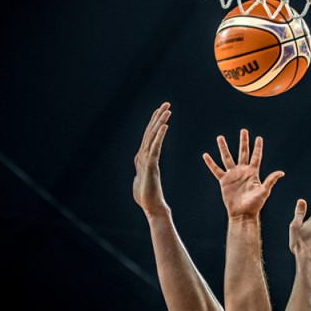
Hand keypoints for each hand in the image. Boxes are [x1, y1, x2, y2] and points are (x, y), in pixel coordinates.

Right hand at [132, 102, 170, 216]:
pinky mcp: (150, 166)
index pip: (149, 136)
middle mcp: (143, 155)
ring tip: (167, 110)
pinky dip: (159, 136)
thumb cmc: (149, 196)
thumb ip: (147, 170)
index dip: (154, 122)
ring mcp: (146, 160)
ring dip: (159, 122)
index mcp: (144, 157)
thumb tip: (147, 167)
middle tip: (166, 104)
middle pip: (150, 132)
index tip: (160, 111)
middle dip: (158, 117)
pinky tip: (164, 126)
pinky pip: (155, 147)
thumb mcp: (147, 178)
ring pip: (152, 136)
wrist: (152, 206)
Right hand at [203, 129, 283, 217]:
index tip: (259, 138)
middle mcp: (242, 171)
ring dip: (224, 147)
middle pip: (243, 152)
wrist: (242, 214)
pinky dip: (211, 163)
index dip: (257, 147)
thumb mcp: (264, 192)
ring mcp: (233, 175)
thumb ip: (270, 181)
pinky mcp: (224, 181)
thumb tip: (281, 172)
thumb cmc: (255, 205)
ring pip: (227, 158)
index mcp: (253, 173)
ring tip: (220, 137)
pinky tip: (206, 155)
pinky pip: (216, 170)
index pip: (256, 157)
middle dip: (243, 142)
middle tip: (243, 131)